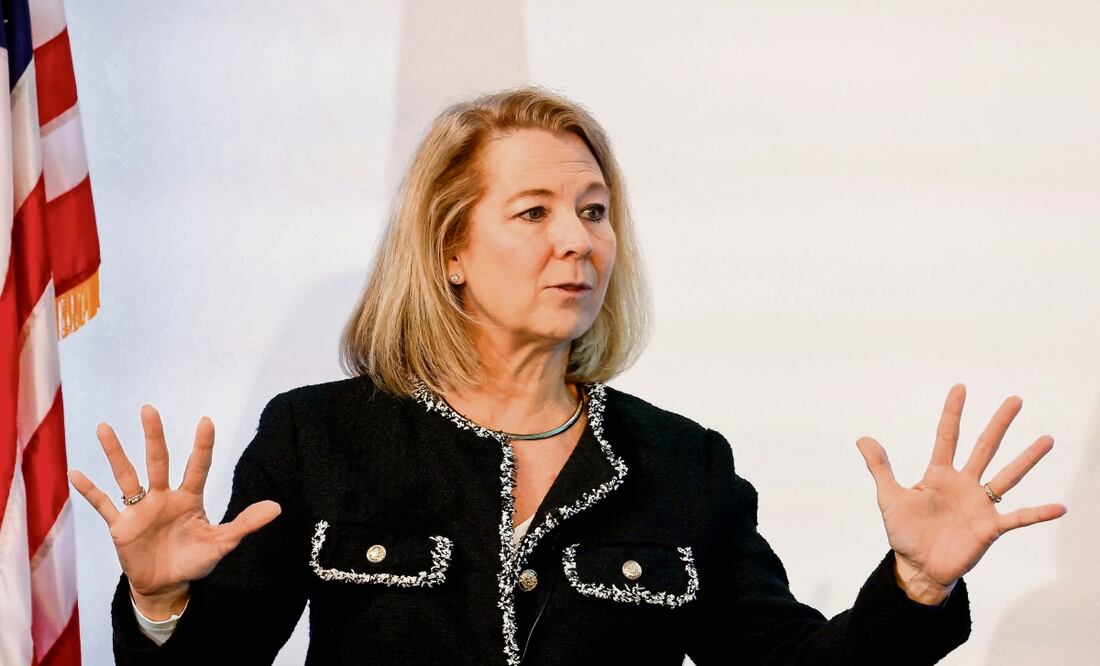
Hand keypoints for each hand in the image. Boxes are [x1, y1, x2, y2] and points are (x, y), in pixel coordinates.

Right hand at [68, 405, 281, 598]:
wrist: (167, 585)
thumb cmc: (195, 560)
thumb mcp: (222, 543)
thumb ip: (245, 523)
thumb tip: (277, 508)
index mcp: (190, 498)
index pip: (197, 467)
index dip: (202, 446)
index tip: (206, 421)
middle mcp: (163, 497)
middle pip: (159, 461)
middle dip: (154, 437)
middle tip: (149, 409)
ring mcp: (140, 510)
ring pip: (127, 476)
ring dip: (116, 453)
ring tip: (105, 428)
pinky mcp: (121, 526)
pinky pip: (104, 505)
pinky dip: (90, 490)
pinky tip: (76, 472)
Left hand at [856, 384, 1066, 600]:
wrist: (918, 567)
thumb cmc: (905, 532)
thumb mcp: (889, 498)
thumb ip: (880, 468)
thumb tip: (863, 439)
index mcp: (939, 474)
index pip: (947, 436)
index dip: (952, 413)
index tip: (960, 388)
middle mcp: (964, 483)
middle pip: (984, 447)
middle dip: (999, 423)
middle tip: (1015, 399)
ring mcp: (979, 504)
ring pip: (1007, 475)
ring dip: (1027, 458)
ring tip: (1047, 439)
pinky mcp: (990, 528)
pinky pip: (1018, 518)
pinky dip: (1038, 513)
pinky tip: (1059, 506)